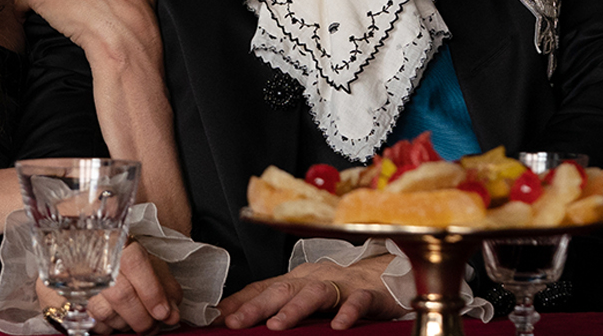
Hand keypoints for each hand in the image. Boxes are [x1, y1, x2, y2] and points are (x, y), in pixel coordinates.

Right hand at [41, 242, 181, 333]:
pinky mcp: (58, 294)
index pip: (135, 263)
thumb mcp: (144, 258)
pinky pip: (86, 320)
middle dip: (142, 317)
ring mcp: (72, 276)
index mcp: (114, 239)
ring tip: (132, 322)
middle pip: (121, 294)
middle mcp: (91, 256)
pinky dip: (104, 327)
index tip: (164, 312)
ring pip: (103, 311)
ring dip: (124, 324)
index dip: (152, 291)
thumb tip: (173, 311)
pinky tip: (112, 321)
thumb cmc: (115, 252)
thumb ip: (163, 282)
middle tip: (153, 326)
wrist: (73, 237)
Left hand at [216, 256, 399, 330]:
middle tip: (235, 322)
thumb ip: (279, 305)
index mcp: (296, 279)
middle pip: (281, 289)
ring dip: (294, 309)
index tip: (216, 316)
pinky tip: (338, 326)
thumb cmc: (340, 289)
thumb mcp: (305, 295)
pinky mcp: (366, 294)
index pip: (262, 287)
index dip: (239, 301)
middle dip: (256, 306)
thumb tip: (240, 318)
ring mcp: (340, 284)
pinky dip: (347, 313)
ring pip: (314, 293)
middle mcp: (313, 278)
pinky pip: (357, 302)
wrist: (385, 277)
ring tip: (276, 326)